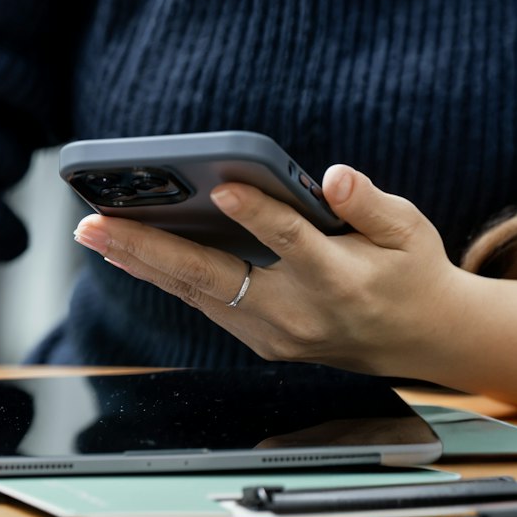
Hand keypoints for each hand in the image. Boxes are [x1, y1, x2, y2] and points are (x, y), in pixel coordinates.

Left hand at [72, 164, 470, 376]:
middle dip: (149, 248)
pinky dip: (163, 275)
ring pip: (196, 293)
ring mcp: (275, 335)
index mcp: (342, 282)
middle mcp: (300, 315)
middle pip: (215, 278)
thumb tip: (333, 176)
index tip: (222, 188)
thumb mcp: (408, 229)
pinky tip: (126, 251)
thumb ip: (368, 202)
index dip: (258, 216)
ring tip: (93, 232)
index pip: (293, 244)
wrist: (423, 339)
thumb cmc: (409, 270)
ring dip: (140, 261)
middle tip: (96, 223)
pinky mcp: (260, 340)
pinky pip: (203, 302)